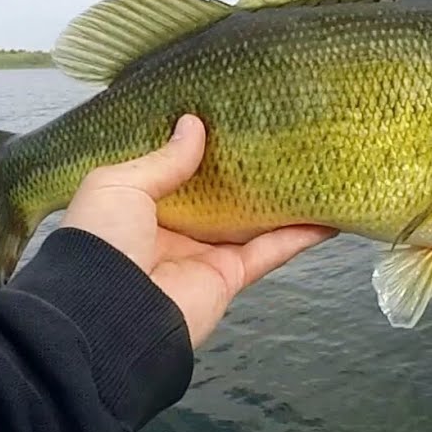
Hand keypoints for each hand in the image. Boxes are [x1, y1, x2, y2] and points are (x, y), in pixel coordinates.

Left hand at [59, 114, 337, 346]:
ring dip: (282, 200)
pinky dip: (300, 236)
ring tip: (315, 169)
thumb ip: (163, 159)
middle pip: (220, 194)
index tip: (228, 115)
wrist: (109, 316)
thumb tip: (194, 125)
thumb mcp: (118, 185)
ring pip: (252, 221)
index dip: (200, 146)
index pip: (176, 170)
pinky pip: (270, 251)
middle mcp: (173, 228)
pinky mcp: (229, 277)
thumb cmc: (102, 242)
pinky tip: (329, 215)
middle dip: (245, 169)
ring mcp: (203, 254)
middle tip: (279, 135)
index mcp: (138, 205)